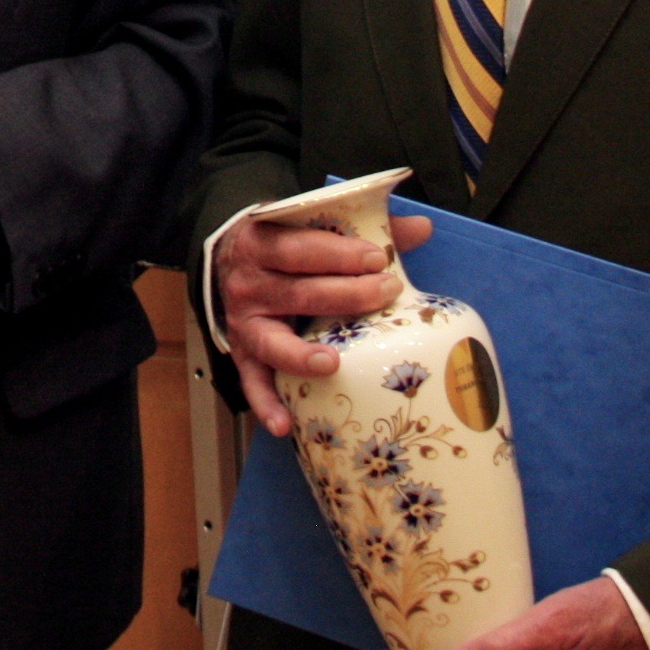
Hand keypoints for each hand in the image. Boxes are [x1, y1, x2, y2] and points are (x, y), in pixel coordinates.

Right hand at [214, 210, 432, 434]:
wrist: (228, 260)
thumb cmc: (284, 244)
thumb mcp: (310, 226)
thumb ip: (364, 226)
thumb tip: (421, 227)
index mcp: (262, 243)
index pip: (300, 248)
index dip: (339, 253)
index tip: (377, 259)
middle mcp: (248, 284)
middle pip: (298, 293)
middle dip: (345, 294)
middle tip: (385, 292)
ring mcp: (245, 323)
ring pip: (274, 341)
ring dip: (302, 355)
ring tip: (332, 362)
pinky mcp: (244, 355)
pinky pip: (253, 383)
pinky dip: (266, 404)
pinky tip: (285, 423)